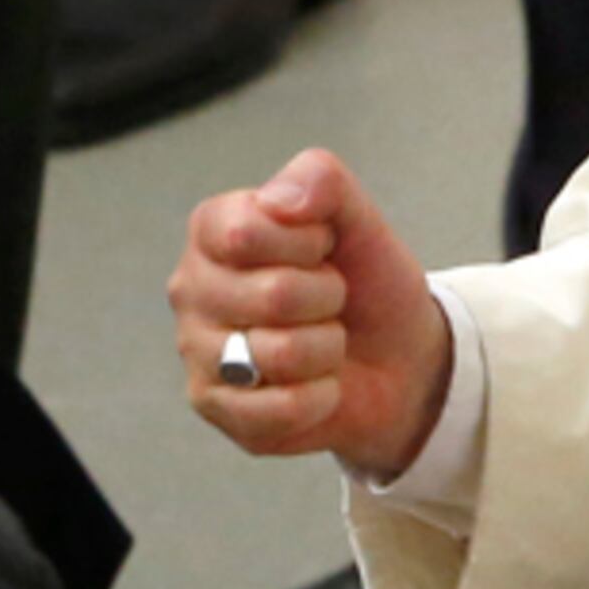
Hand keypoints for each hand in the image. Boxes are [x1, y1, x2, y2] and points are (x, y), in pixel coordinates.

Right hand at [169, 149, 452, 478]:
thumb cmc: (366, 283)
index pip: (247, 232)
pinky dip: (322, 397)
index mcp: (214, 230)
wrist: (397, 357)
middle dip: (327, 299)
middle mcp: (191, 288)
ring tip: (323, 342)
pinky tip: (318, 385)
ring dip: (328, 349)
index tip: (323, 249)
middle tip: (328, 301)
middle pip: (273, 295)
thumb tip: (278, 204)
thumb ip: (320, 180)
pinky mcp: (216, 408)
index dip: (308, 243)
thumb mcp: (358, 217)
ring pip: (281, 354)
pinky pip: (281, 407)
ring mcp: (197, 351)